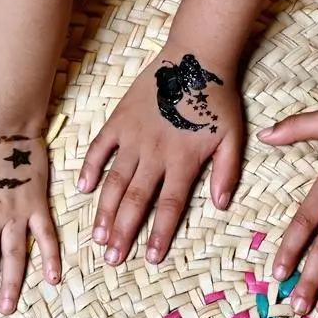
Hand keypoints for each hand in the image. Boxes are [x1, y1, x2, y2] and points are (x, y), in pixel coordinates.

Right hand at [79, 51, 243, 264]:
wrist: (196, 58)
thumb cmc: (218, 100)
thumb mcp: (233, 138)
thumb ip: (226, 173)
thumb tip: (220, 206)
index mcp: (184, 162)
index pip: (169, 207)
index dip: (159, 235)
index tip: (150, 259)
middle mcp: (155, 154)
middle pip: (136, 201)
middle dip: (124, 233)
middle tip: (113, 258)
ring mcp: (134, 137)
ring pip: (115, 182)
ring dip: (105, 212)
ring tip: (98, 237)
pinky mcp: (119, 120)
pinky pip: (100, 148)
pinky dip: (90, 168)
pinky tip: (84, 190)